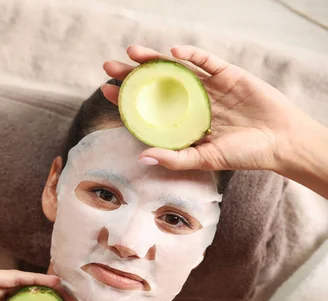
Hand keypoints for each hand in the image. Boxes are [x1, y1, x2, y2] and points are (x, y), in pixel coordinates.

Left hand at [101, 45, 315, 171]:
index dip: (127, 99)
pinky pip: (207, 61)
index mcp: (183, 121)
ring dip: (155, 60)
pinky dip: (192, 55)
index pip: (148, 108)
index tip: (105, 91)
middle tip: (109, 66)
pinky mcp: (228, 74)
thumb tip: (142, 157)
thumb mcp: (206, 160)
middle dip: (133, 75)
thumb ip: (175, 158)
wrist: (282, 142)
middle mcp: (191, 101)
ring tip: (133, 52)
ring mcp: (209, 86)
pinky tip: (174, 52)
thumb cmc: (244, 154)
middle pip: (157, 84)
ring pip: (177, 69)